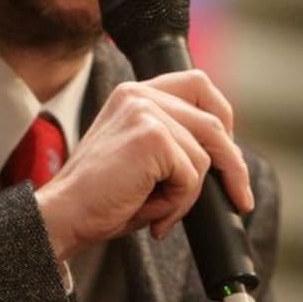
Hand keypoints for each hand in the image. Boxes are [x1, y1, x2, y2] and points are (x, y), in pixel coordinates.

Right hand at [35, 70, 254, 260]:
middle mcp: (140, 94)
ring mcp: (146, 112)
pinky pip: (192, 176)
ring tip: (160, 214)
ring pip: (205, 156)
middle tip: (239, 197)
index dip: (222, 119)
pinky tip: (153, 214)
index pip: (198, 86)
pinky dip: (179, 204)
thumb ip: (175, 144)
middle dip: (233, 163)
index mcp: (135, 94)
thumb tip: (226, 160)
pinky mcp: (152, 137)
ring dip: (189, 195)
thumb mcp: (143, 160)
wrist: (64, 216)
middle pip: (214, 119)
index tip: (229, 155)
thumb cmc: (99, 197)